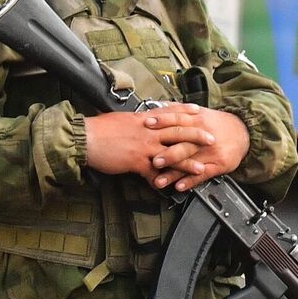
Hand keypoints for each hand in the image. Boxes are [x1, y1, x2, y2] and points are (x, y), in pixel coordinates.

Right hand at [83, 107, 218, 179]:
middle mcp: (147, 130)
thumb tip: (144, 120)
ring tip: (201, 168)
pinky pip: (153, 173)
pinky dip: (161, 181)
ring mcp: (143, 146)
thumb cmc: (100, 128)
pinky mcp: (136, 161)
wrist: (85, 138)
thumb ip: (136, 121)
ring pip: (172, 153)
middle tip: (212, 138)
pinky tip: (169, 188)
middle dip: (196, 135)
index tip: (199, 110)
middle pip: (178, 131)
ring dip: (188, 162)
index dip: (185, 111)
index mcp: (144, 119)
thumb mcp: (122, 119)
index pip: (169, 112)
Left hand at [147, 105, 249, 191]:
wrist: (244, 132)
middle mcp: (203, 136)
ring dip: (174, 173)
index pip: (178, 119)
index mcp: (198, 120)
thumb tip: (160, 106)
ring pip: (190, 163)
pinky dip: (191, 181)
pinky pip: (203, 174)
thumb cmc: (218, 124)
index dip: (162, 122)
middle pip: (184, 144)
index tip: (146, 125)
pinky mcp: (219, 164)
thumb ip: (180, 110)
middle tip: (153, 161)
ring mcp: (211, 152)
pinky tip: (180, 186)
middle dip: (167, 153)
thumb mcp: (201, 113)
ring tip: (159, 181)